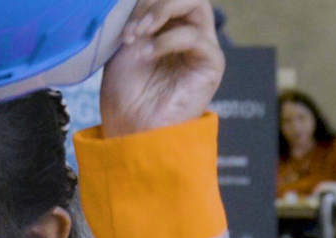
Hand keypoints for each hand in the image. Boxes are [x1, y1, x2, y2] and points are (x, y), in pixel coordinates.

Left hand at [100, 0, 223, 138]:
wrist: (131, 128)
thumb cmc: (126, 91)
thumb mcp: (125, 42)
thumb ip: (137, 15)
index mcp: (170, 26)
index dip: (144, 1)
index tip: (124, 26)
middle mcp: (189, 33)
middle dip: (157, 1)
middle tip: (137, 23)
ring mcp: (202, 48)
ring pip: (197, 4)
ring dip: (162, 12)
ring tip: (140, 33)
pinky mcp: (211, 66)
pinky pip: (197, 38)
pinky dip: (169, 39)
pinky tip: (150, 53)